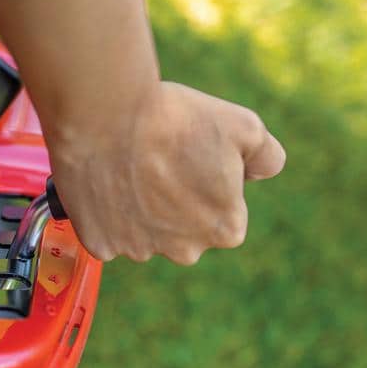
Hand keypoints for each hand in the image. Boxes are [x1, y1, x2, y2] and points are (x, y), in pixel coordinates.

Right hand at [49, 81, 285, 264]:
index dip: (206, 180)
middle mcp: (184, 251)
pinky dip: (103, 212)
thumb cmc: (177, 118)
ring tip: (125, 164)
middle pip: (182, 228)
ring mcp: (138, 251)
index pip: (223, 211)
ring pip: (142, 230)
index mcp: (226, 229)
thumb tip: (259, 174)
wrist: (107, 115)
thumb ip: (267, 157)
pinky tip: (102, 179)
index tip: (187, 156)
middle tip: (156, 160)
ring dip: (136, 206)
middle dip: (171, 201)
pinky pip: (105, 232)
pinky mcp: (99, 244)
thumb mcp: (245, 126)